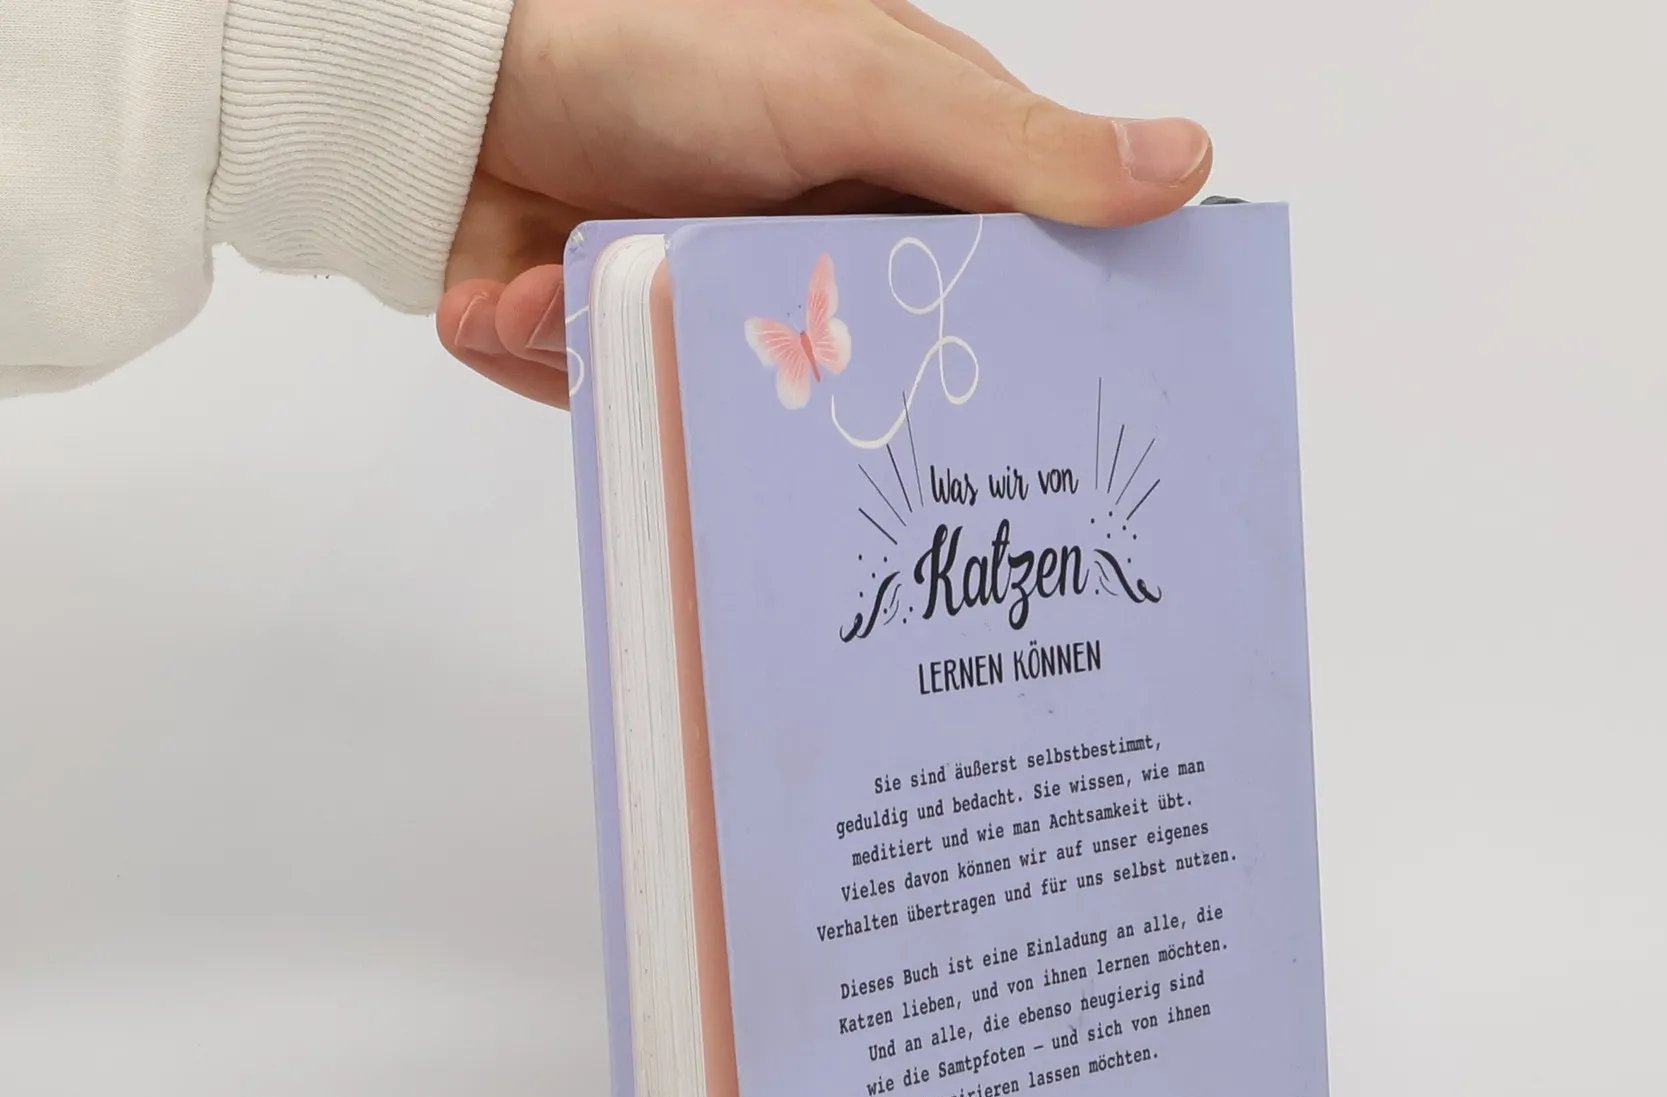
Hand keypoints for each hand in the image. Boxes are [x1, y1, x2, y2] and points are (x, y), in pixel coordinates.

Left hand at [436, 0, 1211, 406]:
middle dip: (872, 419)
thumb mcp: (861, 82)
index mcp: (912, 179)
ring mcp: (742, 318)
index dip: (1043, 359)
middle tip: (866, 452)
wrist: (452, 90)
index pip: (1015, 292)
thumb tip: (1188, 165)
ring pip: (785, 425)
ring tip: (657, 340)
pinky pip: (670, 420)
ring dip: (715, 398)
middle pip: (904, 385)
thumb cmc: (663, 48)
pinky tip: (565, 323)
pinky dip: (614, 382)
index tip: (1068, 431)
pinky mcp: (658, 362)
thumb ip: (1011, 148)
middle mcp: (837, 260)